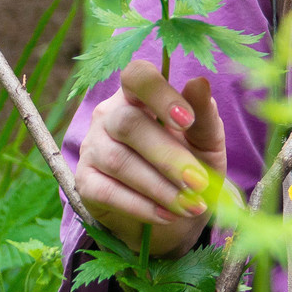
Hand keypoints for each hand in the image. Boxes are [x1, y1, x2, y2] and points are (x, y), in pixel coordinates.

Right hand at [75, 59, 227, 256]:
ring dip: (159, 186)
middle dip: (168, 156)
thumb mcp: (206, 142)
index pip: (138, 76)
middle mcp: (109, 115)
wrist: (174, 215)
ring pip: (119, 160)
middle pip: (129, 124)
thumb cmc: (191, 165)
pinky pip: (108, 191)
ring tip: (190, 205)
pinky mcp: (84, 182)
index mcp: (140, 95)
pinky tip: (167, 214)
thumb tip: (199, 82)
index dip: (159, 93)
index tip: (187, 121)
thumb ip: (204, 115)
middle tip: (199, 183)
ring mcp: (92, 147)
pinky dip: (141, 206)